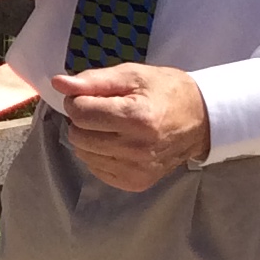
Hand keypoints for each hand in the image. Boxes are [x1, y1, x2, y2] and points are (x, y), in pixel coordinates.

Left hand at [48, 63, 211, 191]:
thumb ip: (93, 80)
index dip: (79, 99)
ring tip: (114, 126)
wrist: (201, 120)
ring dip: (90, 137)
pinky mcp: (135, 183)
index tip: (94, 95)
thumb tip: (59, 84)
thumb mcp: (132, 75)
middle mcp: (136, 149)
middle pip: (77, 134)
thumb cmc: (165, 92)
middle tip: (105, 110)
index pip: (80, 112)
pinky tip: (119, 142)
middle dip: (84, 119)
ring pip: (83, 153)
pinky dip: (100, 154)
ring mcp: (136, 170)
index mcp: (136, 118)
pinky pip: (95, 168)